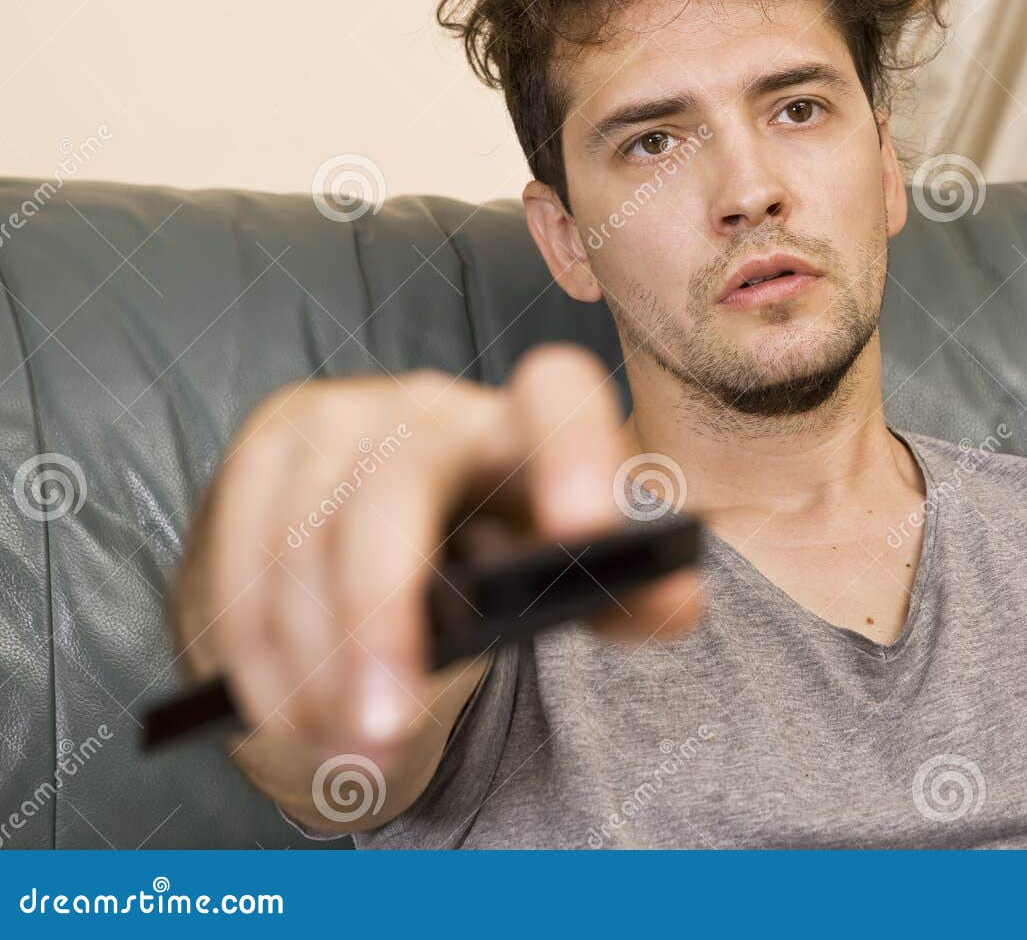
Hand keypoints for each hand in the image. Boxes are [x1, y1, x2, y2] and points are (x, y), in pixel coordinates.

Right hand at [174, 344, 702, 768]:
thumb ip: (625, 595)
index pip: (557, 391)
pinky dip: (263, 655)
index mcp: (524, 422)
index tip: (586, 530)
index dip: (575, 448)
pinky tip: (293, 712)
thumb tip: (675, 599)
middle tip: (385, 726)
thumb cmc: (491, 558)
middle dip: (381, 619)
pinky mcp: (264, 453)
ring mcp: (336, 418)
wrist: (378, 545)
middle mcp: (430, 405)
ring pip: (304, 541)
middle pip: (395, 491)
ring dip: (314, 663)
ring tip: (348, 743)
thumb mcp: (558, 576)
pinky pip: (243, 562)